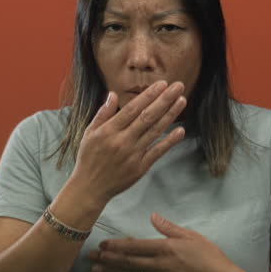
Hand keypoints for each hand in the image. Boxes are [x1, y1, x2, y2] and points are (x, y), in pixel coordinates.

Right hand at [72, 81, 187, 202]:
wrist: (89, 188)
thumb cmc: (88, 158)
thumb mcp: (89, 133)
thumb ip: (103, 113)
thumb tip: (112, 94)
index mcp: (109, 131)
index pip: (132, 108)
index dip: (149, 95)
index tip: (162, 84)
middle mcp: (122, 141)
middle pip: (147, 117)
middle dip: (164, 100)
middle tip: (178, 86)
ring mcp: (133, 155)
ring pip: (155, 131)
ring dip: (170, 115)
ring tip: (182, 101)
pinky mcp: (140, 168)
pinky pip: (157, 152)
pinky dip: (170, 141)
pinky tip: (180, 130)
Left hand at [87, 213, 242, 271]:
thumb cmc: (208, 256)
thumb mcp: (190, 236)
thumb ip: (168, 227)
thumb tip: (153, 216)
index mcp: (164, 248)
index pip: (134, 246)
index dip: (116, 246)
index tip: (102, 244)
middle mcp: (158, 265)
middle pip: (126, 261)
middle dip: (106, 259)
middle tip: (89, 256)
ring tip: (94, 269)